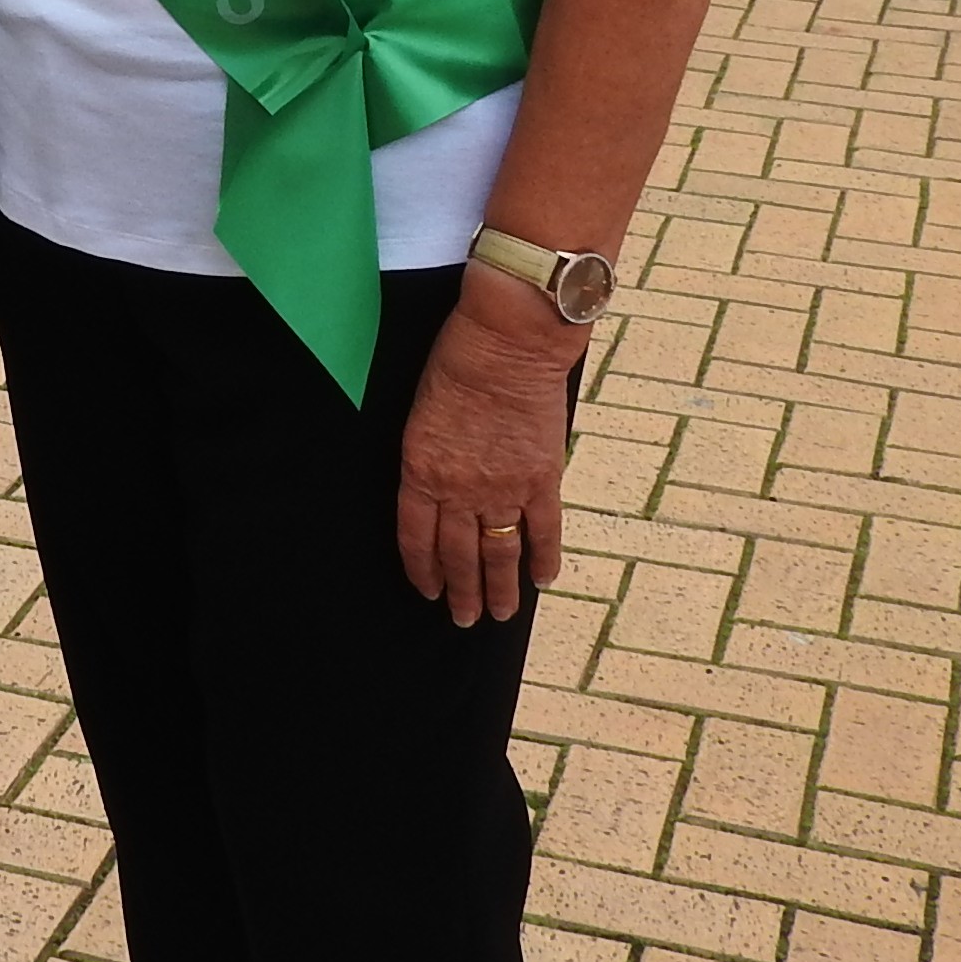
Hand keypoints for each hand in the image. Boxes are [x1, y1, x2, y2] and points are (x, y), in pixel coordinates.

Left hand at [395, 292, 581, 623]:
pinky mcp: (541, 479)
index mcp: (421, 471)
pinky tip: (543, 580)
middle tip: (463, 619)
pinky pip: (544, 531)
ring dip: (499, 590)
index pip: (416, 537)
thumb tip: (437, 490)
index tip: (428, 591)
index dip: (422, 569)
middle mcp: (459, 489)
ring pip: (499, 555)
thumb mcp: (420, 414)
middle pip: (458, 555)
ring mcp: (503, 488)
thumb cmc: (457, 362)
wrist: (506, 342)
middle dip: (460, 593)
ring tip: (500, 615)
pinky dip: (545, 559)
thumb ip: (427, 460)